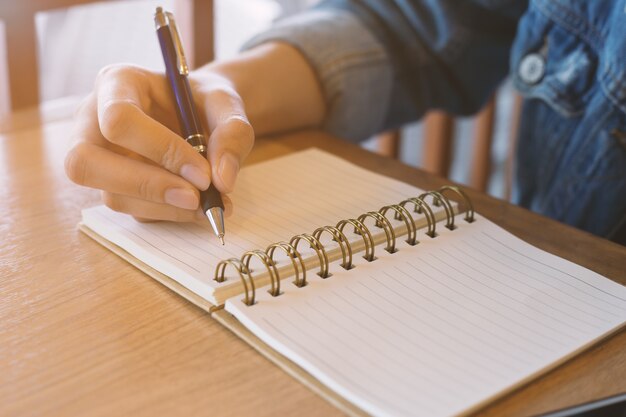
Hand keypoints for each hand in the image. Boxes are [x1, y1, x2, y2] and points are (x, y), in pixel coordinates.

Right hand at [65, 64, 253, 221]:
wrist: (202, 113)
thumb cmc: (206, 100)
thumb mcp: (227, 104)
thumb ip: (232, 132)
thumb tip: (221, 181)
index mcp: (117, 83)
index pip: (118, 119)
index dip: (160, 150)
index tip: (203, 172)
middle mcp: (93, 120)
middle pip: (85, 163)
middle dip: (146, 186)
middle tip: (195, 198)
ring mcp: (98, 158)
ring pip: (112, 196)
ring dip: (165, 207)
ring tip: (211, 204)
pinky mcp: (114, 186)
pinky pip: (133, 210)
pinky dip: (170, 214)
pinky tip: (200, 207)